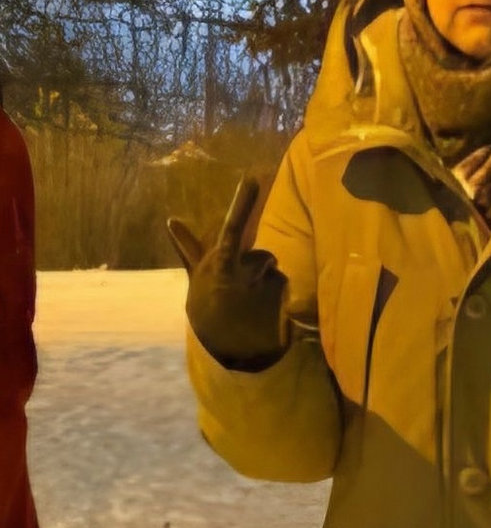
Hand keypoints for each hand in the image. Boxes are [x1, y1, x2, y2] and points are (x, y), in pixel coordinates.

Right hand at [167, 177, 289, 366]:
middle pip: (262, 256)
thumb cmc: (208, 307)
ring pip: (273, 271)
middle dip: (258, 268)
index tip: (251, 179)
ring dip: (266, 283)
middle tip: (242, 293)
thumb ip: (188, 248)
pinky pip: (282, 285)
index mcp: (216, 265)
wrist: (223, 349)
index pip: (230, 229)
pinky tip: (263, 313)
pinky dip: (276, 297)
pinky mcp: (278, 298)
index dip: (241, 204)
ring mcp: (260, 287)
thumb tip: (170, 219)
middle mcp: (239, 274)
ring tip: (250, 305)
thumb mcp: (196, 278)